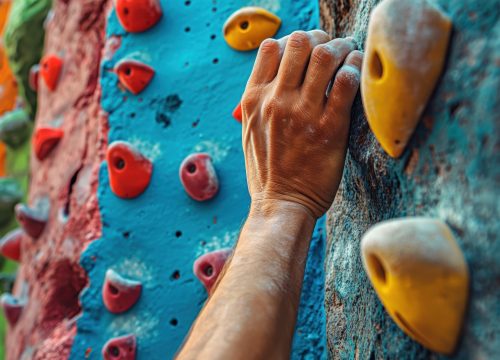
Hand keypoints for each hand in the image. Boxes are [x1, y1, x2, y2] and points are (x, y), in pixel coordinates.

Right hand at [241, 30, 362, 217]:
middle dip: (320, 38)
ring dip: (342, 48)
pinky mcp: (330, 128)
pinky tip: (357, 72)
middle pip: (300, 42)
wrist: (280, 205)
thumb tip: (276, 78)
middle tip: (332, 48)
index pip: (270, 46)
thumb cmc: (267, 172)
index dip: (292, 40)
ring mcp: (302, 113)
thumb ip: (260, 102)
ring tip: (350, 55)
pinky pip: (347, 82)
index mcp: (253, 99)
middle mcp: (275, 100)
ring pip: (325, 55)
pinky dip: (356, 69)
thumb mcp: (250, 132)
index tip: (306, 50)